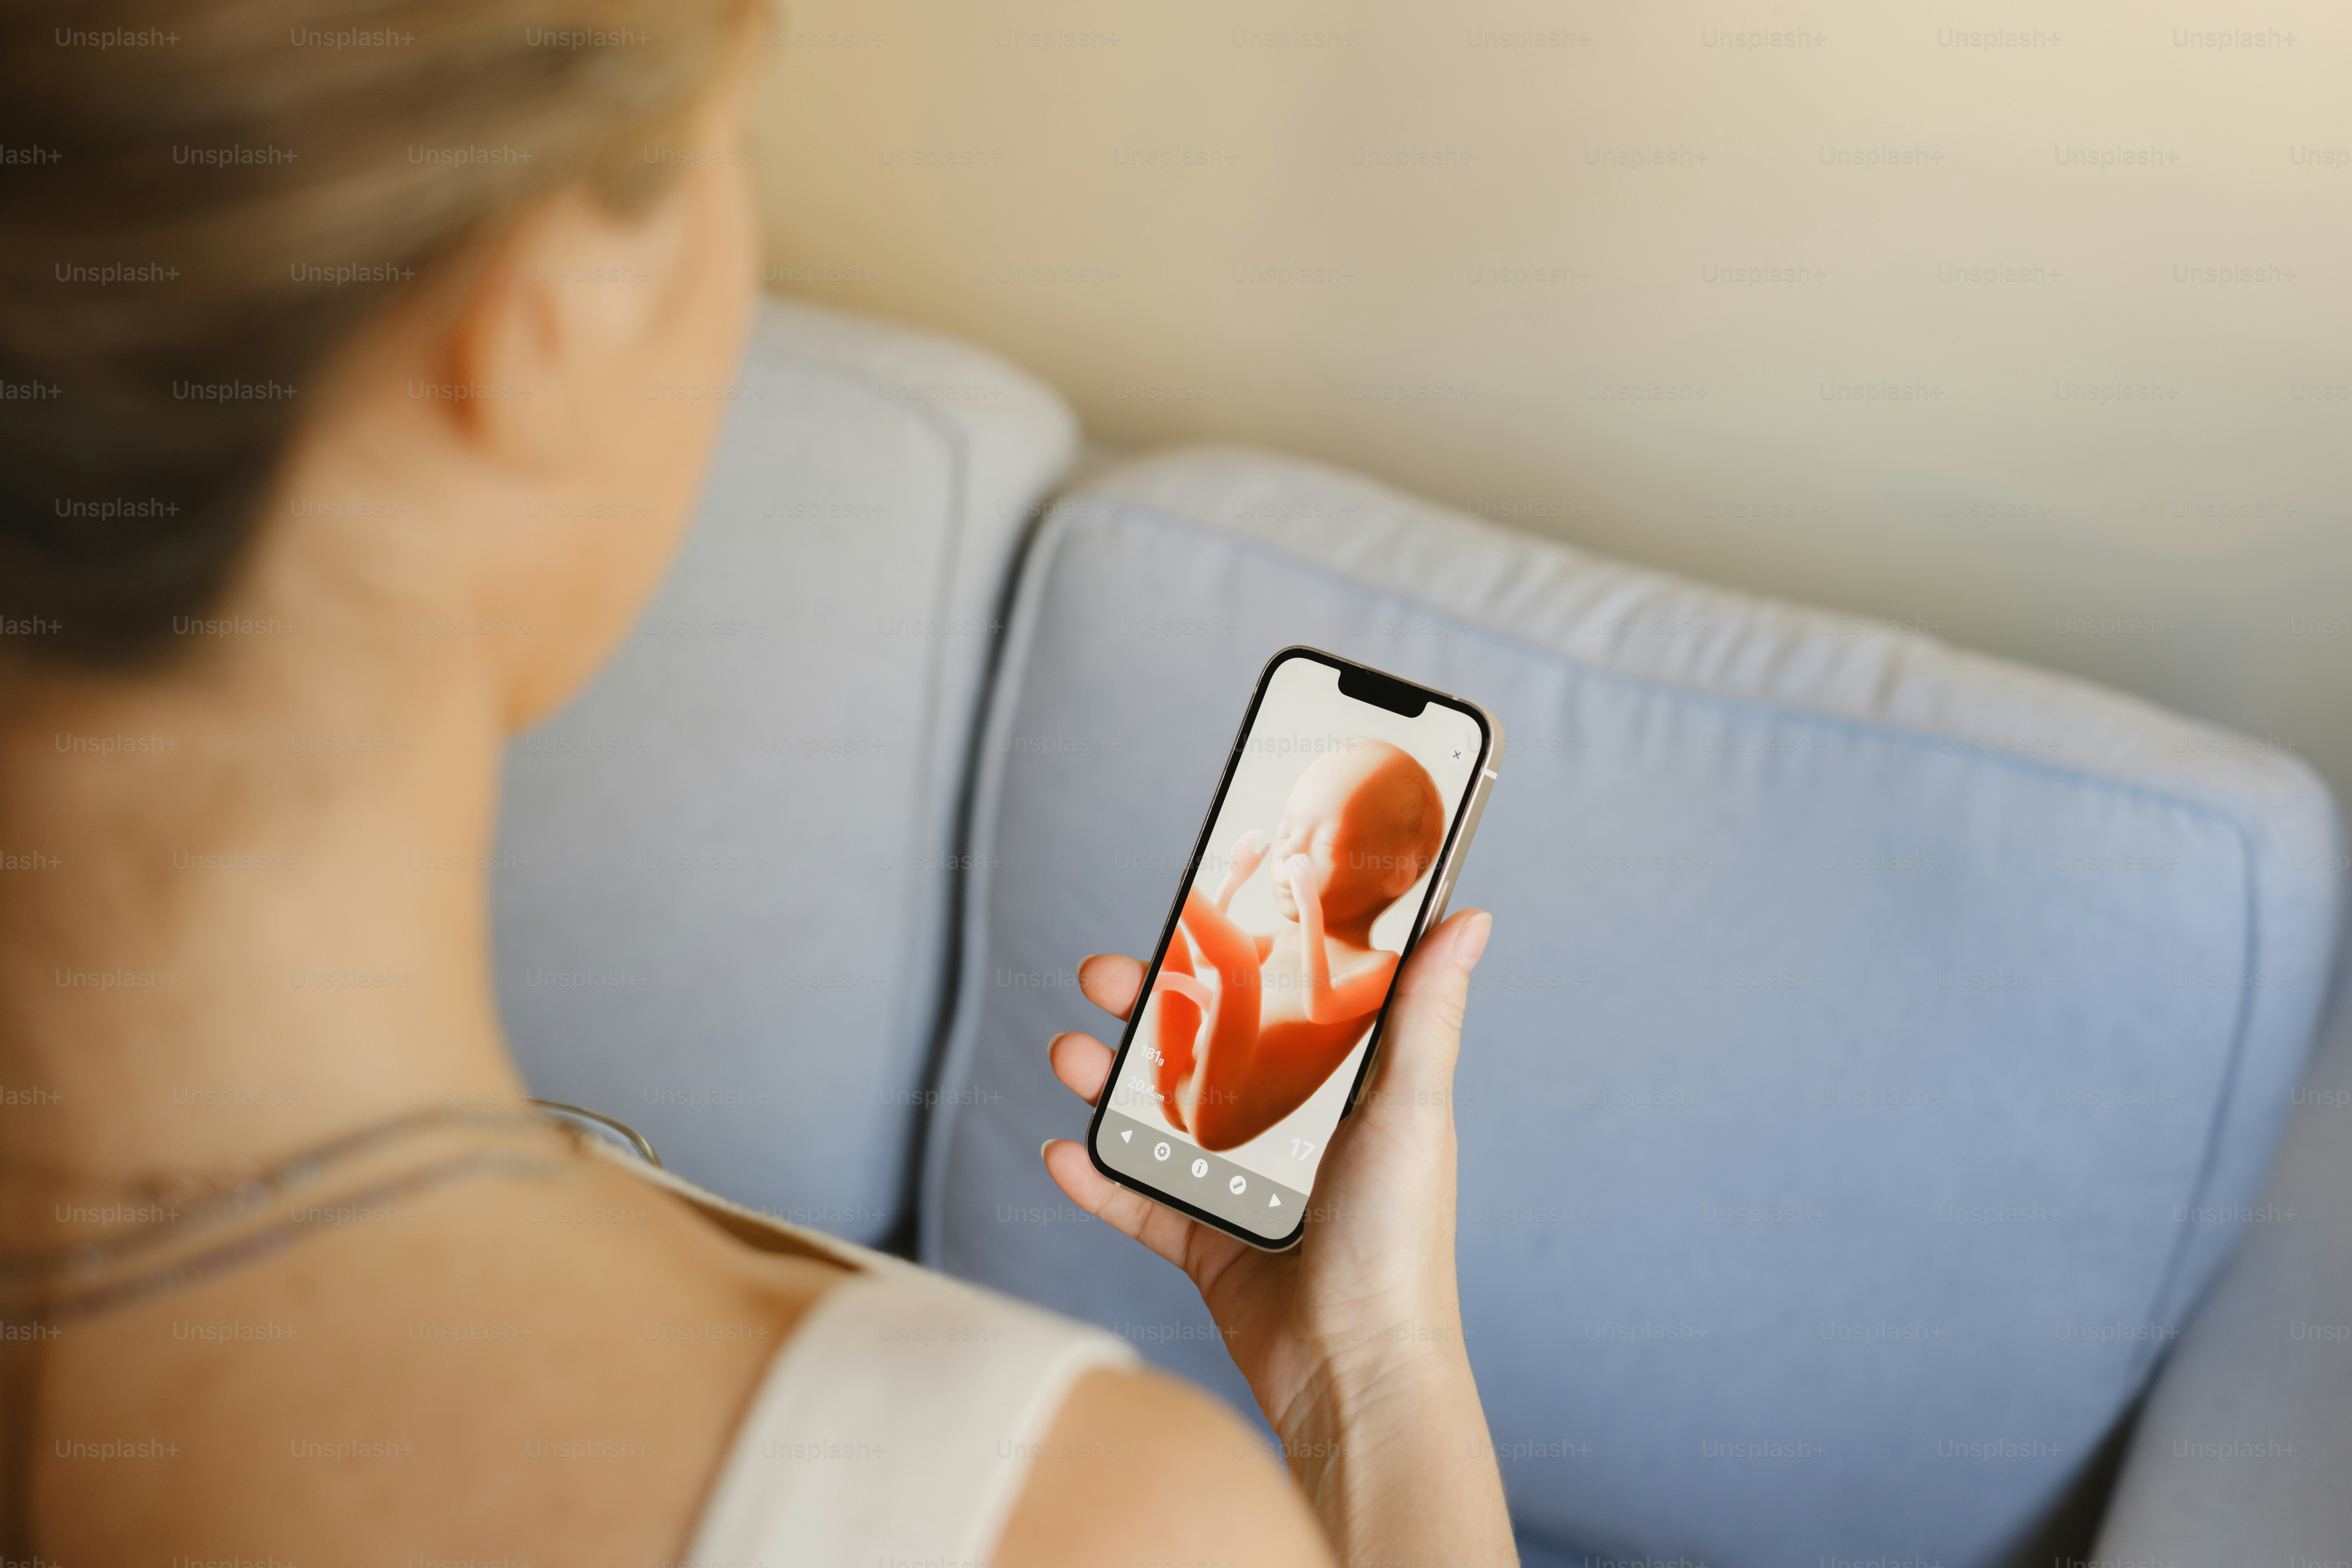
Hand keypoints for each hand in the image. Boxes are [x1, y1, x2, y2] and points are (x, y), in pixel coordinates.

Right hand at [1041, 910, 1515, 1563]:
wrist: (1357, 1367)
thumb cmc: (1398, 1237)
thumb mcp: (1414, 1109)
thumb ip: (1426, 1013)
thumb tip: (1472, 917)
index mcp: (1338, 1088)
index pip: (1274, 1002)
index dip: (1225, 959)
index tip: (1179, 919)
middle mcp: (1288, 1129)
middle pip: (1202, 1049)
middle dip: (1144, 1010)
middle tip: (1099, 978)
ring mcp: (1242, 1186)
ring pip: (1158, 1118)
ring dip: (1105, 1083)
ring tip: (1067, 1056)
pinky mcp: (1206, 1243)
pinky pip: (1137, 1202)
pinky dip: (1096, 1180)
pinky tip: (1062, 1153)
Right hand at [1213, 829, 1268, 911]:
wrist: (1239, 876)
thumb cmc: (1249, 868)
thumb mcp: (1258, 859)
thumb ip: (1264, 851)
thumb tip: (1269, 843)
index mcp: (1250, 847)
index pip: (1254, 836)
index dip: (1258, 833)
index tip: (1262, 833)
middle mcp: (1244, 846)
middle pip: (1248, 835)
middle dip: (1254, 832)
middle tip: (1260, 834)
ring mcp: (1239, 848)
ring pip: (1243, 837)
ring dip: (1248, 836)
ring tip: (1254, 837)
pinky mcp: (1235, 851)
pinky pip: (1237, 843)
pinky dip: (1242, 841)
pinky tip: (1247, 842)